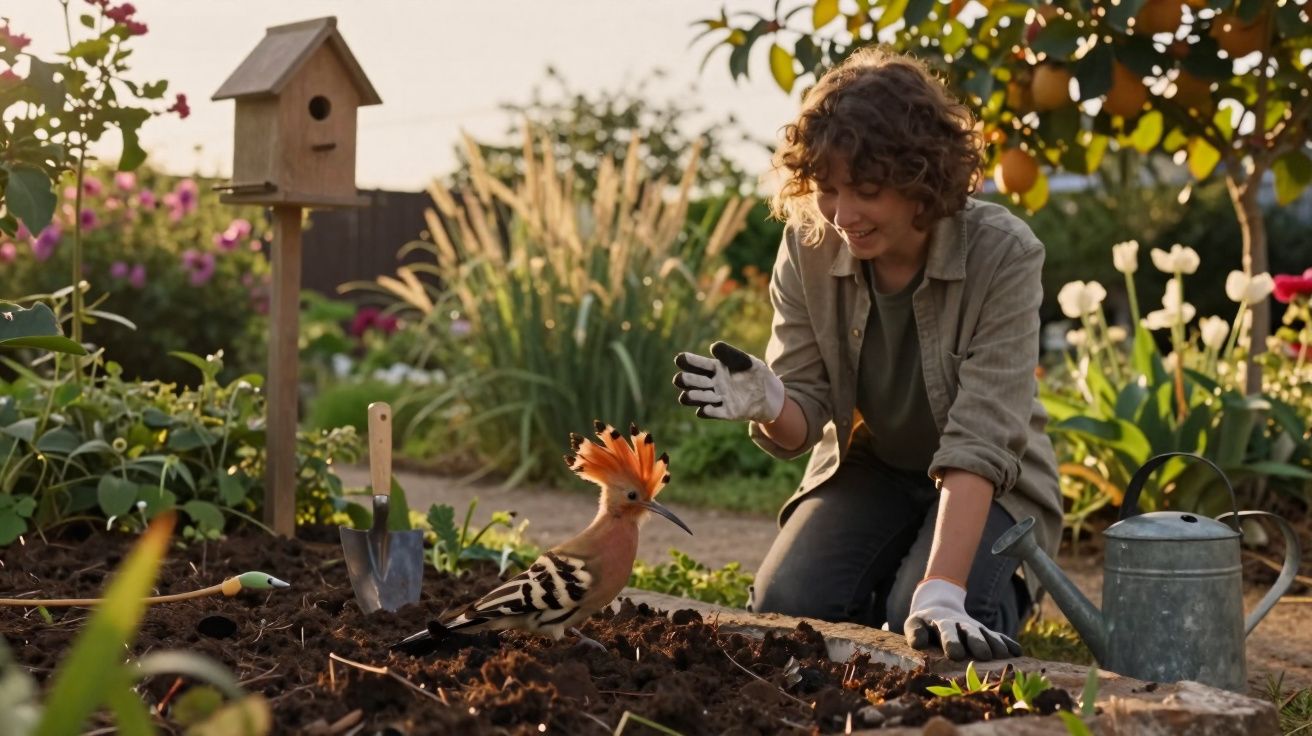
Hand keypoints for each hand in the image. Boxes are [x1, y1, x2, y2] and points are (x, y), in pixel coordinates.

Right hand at [673, 341, 784, 422]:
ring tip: (689, 395)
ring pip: (697, 398)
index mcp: (715, 368)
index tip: (680, 358)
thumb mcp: (746, 361)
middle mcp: (712, 384)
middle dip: (686, 380)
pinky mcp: (725, 412)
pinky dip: (707, 412)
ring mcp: (717, 398)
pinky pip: (711, 413)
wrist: (770, 394)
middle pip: (692, 381)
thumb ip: (730, 354)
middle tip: (681, 379)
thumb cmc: (755, 373)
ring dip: (693, 396)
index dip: (688, 361)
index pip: (698, 364)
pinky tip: (705, 409)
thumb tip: (713, 347)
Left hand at [904, 578, 1021, 660]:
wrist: (939, 607)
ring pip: (985, 634)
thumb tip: (919, 643)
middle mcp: (960, 624)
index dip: (951, 641)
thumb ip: (915, 632)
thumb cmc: (924, 624)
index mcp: (941, 623)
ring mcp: (974, 628)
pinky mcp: (985, 632)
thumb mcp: (914, 624)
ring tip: (1003, 655)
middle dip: (976, 642)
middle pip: (969, 632)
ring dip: (994, 643)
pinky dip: (1007, 643)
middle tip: (983, 655)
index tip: (955, 654)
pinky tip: (1018, 653)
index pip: (946, 631)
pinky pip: (998, 636)